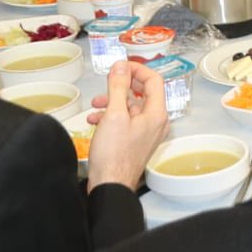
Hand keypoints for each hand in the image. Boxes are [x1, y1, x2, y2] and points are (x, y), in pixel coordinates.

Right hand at [84, 61, 171, 191]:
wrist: (110, 185)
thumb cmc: (114, 155)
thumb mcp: (114, 115)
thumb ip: (119, 88)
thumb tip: (121, 66)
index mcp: (157, 114)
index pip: (154, 80)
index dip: (137, 69)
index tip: (120, 66)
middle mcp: (156, 122)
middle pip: (142, 93)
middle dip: (121, 87)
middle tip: (107, 83)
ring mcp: (146, 133)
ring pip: (130, 107)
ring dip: (112, 102)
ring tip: (95, 105)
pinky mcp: (135, 141)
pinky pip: (125, 121)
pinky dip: (111, 117)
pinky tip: (95, 120)